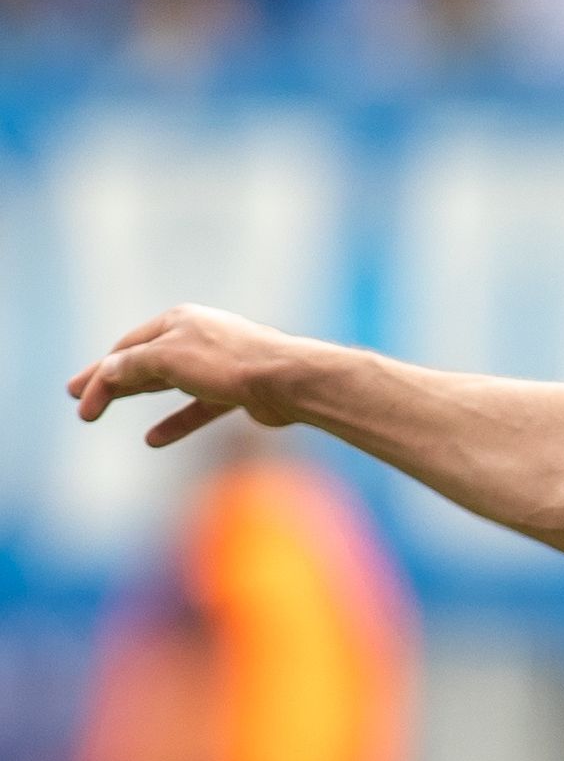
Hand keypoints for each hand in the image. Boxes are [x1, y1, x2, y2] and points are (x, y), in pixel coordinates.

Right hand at [68, 304, 306, 444]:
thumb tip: (107, 371)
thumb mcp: (168, 358)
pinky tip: (153, 439)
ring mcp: (219, 365)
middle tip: (77, 398)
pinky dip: (175, 422)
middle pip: (143, 362)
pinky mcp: (237, 392)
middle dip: (110, 381)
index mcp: (179, 321)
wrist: (289, 381)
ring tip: (103, 410)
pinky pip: (198, 409)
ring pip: (167, 383)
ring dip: (136, 396)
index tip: (77, 397)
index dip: (99, 374)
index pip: (127, 349)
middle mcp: (198, 338)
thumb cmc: (229, 362)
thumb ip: (134, 365)